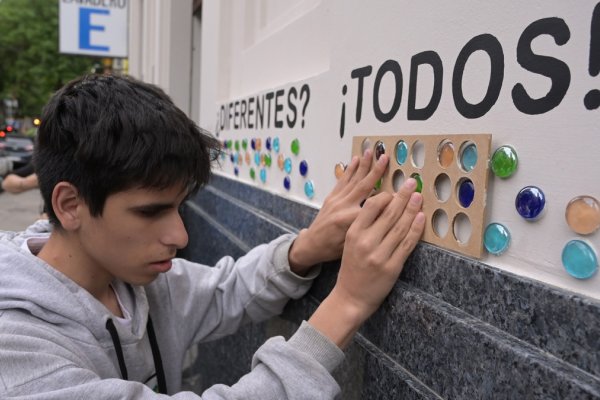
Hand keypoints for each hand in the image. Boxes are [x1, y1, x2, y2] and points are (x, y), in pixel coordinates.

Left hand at [289, 149, 388, 273]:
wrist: (311, 246)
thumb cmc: (332, 249)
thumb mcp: (353, 243)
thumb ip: (368, 229)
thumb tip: (388, 217)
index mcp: (350, 220)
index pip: (375, 205)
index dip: (390, 198)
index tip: (402, 188)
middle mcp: (343, 207)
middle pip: (364, 186)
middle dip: (376, 171)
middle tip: (386, 158)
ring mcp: (336, 200)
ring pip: (353, 180)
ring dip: (363, 165)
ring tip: (371, 151)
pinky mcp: (331, 197)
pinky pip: (343, 181)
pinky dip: (350, 170)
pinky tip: (356, 160)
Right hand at [308, 178, 424, 347]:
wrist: (350, 297)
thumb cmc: (351, 267)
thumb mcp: (349, 242)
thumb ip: (364, 224)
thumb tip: (382, 203)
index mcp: (353, 233)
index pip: (372, 207)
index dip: (386, 195)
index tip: (395, 189)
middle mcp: (366, 242)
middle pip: (389, 214)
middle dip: (403, 196)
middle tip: (413, 183)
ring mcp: (380, 255)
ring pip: (400, 227)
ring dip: (412, 209)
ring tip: (419, 196)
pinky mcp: (392, 267)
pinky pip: (407, 244)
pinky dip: (416, 229)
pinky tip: (421, 217)